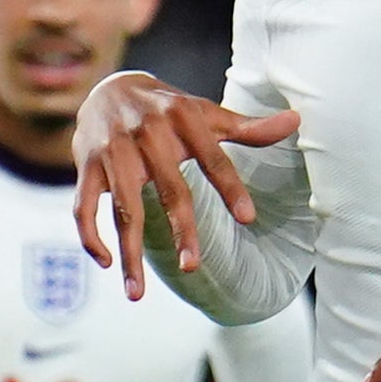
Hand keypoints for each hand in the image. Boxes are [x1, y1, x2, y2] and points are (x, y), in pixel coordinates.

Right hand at [70, 72, 298, 298]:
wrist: (108, 87)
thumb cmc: (168, 109)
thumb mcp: (206, 113)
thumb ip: (248, 128)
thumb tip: (297, 121)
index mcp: (183, 119)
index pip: (213, 157)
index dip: (230, 186)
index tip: (248, 218)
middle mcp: (148, 133)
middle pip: (169, 188)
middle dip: (182, 228)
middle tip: (193, 268)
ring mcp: (114, 151)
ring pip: (123, 208)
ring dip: (130, 252)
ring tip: (137, 294)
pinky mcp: (87, 166)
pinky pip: (83, 206)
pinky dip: (91, 236)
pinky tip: (107, 264)